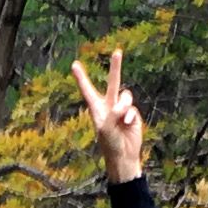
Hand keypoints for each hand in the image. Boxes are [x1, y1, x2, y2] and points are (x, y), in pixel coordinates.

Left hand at [74, 46, 145, 184]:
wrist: (124, 155)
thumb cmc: (109, 143)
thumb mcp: (105, 127)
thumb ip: (113, 113)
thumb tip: (124, 105)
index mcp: (96, 108)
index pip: (88, 90)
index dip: (82, 78)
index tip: (74, 64)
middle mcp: (109, 105)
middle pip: (113, 82)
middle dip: (116, 67)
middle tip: (117, 52)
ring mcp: (122, 109)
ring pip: (126, 95)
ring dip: (124, 106)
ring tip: (121, 120)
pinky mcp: (133, 114)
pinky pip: (133, 108)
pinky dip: (130, 116)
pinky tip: (127, 125)